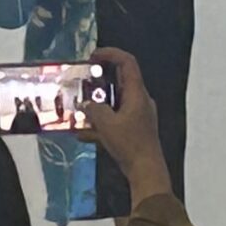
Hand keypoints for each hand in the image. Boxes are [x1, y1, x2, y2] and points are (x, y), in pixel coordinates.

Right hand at [84, 46, 168, 198]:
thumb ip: (94, 111)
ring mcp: (138, 116)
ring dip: (98, 103)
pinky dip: (100, 123)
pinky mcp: (134, 130)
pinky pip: (115, 120)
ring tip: (79, 108)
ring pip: (116, 102)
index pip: (127, 63)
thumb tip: (85, 105)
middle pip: (120, 81)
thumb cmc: (130, 144)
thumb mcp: (107, 125)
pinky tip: (82, 134)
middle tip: (83, 81)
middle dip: (100, 80)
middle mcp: (139, 100)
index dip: (111, 54)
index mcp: (137, 93)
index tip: (93, 56)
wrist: (146, 171)